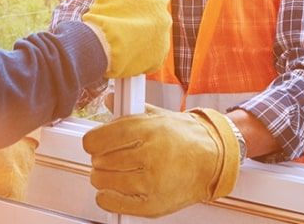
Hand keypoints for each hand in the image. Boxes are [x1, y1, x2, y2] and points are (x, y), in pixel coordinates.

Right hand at [82, 0, 170, 77]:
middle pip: (155, 14)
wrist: (101, 48)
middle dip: (142, 15)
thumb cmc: (106, 16)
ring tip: (123, 34)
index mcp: (157, 1)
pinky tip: (128, 49)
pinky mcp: (156, 60)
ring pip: (153, 33)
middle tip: (123, 18)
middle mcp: (164, 20)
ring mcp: (161, 42)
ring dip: (142, 33)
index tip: (131, 1)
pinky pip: (152, 53)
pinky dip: (142, 51)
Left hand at [83, 104, 239, 217]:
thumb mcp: (156, 114)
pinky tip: (110, 190)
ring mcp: (151, 181)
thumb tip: (109, 100)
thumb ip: (129, 109)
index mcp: (147, 129)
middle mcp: (149, 154)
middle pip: (101, 160)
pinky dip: (106, 197)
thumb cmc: (184, 136)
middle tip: (105, 157)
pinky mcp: (153, 203)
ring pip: (105, 181)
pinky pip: (115, 203)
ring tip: (110, 172)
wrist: (212, 158)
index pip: (102, 138)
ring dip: (101, 177)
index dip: (91, 142)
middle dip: (98, 158)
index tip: (91, 143)